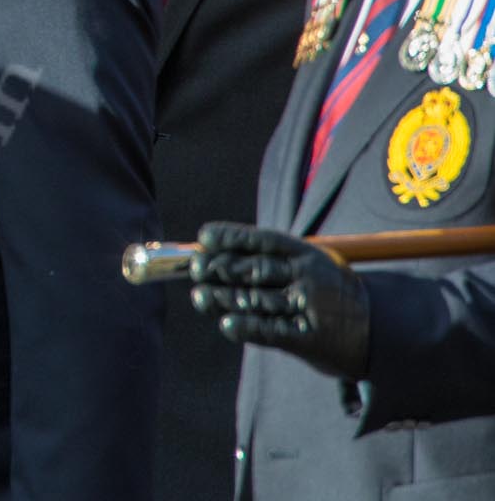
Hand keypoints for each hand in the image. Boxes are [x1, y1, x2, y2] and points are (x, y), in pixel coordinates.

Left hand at [189, 221, 370, 379]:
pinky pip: (273, 332)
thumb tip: (216, 255)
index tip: (204, 238)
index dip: (231, 238)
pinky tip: (227, 325)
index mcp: (309, 255)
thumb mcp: (312, 268)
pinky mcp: (311, 340)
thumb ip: (273, 262)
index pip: (263, 241)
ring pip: (258, 300)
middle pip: (256, 269)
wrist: (382, 331)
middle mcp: (309, 278)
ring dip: (224, 299)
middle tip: (195, 269)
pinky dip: (248, 328)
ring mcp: (311, 308)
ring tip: (200, 297)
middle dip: (221, 268)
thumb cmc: (333, 295)